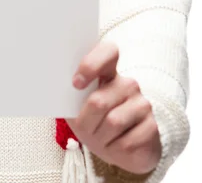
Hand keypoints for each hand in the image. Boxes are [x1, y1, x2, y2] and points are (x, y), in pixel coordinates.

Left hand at [66, 41, 161, 174]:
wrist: (123, 148)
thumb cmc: (95, 123)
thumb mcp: (78, 109)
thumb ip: (68, 96)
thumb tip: (49, 90)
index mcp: (108, 72)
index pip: (107, 52)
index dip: (91, 64)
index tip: (76, 84)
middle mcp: (127, 83)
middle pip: (99, 100)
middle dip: (86, 122)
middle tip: (86, 129)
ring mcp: (142, 103)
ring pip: (113, 122)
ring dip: (100, 138)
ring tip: (100, 138)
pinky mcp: (152, 126)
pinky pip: (126, 142)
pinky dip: (114, 150)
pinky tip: (116, 146)